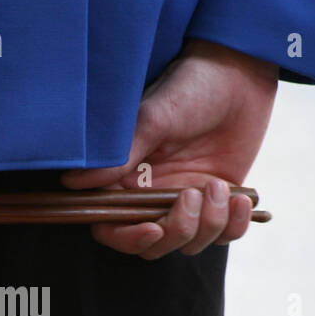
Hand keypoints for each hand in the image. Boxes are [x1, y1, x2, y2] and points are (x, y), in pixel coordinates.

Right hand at [61, 38, 277, 258]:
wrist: (240, 72)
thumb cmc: (190, 87)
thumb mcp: (154, 120)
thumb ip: (118, 157)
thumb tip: (73, 183)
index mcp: (126, 176)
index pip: (112, 224)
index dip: (128, 238)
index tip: (154, 228)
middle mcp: (152, 193)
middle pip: (153, 243)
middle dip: (176, 232)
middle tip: (192, 197)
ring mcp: (186, 199)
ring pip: (190, 243)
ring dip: (208, 225)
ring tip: (218, 186)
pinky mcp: (218, 200)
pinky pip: (224, 235)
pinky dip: (234, 226)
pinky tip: (241, 199)